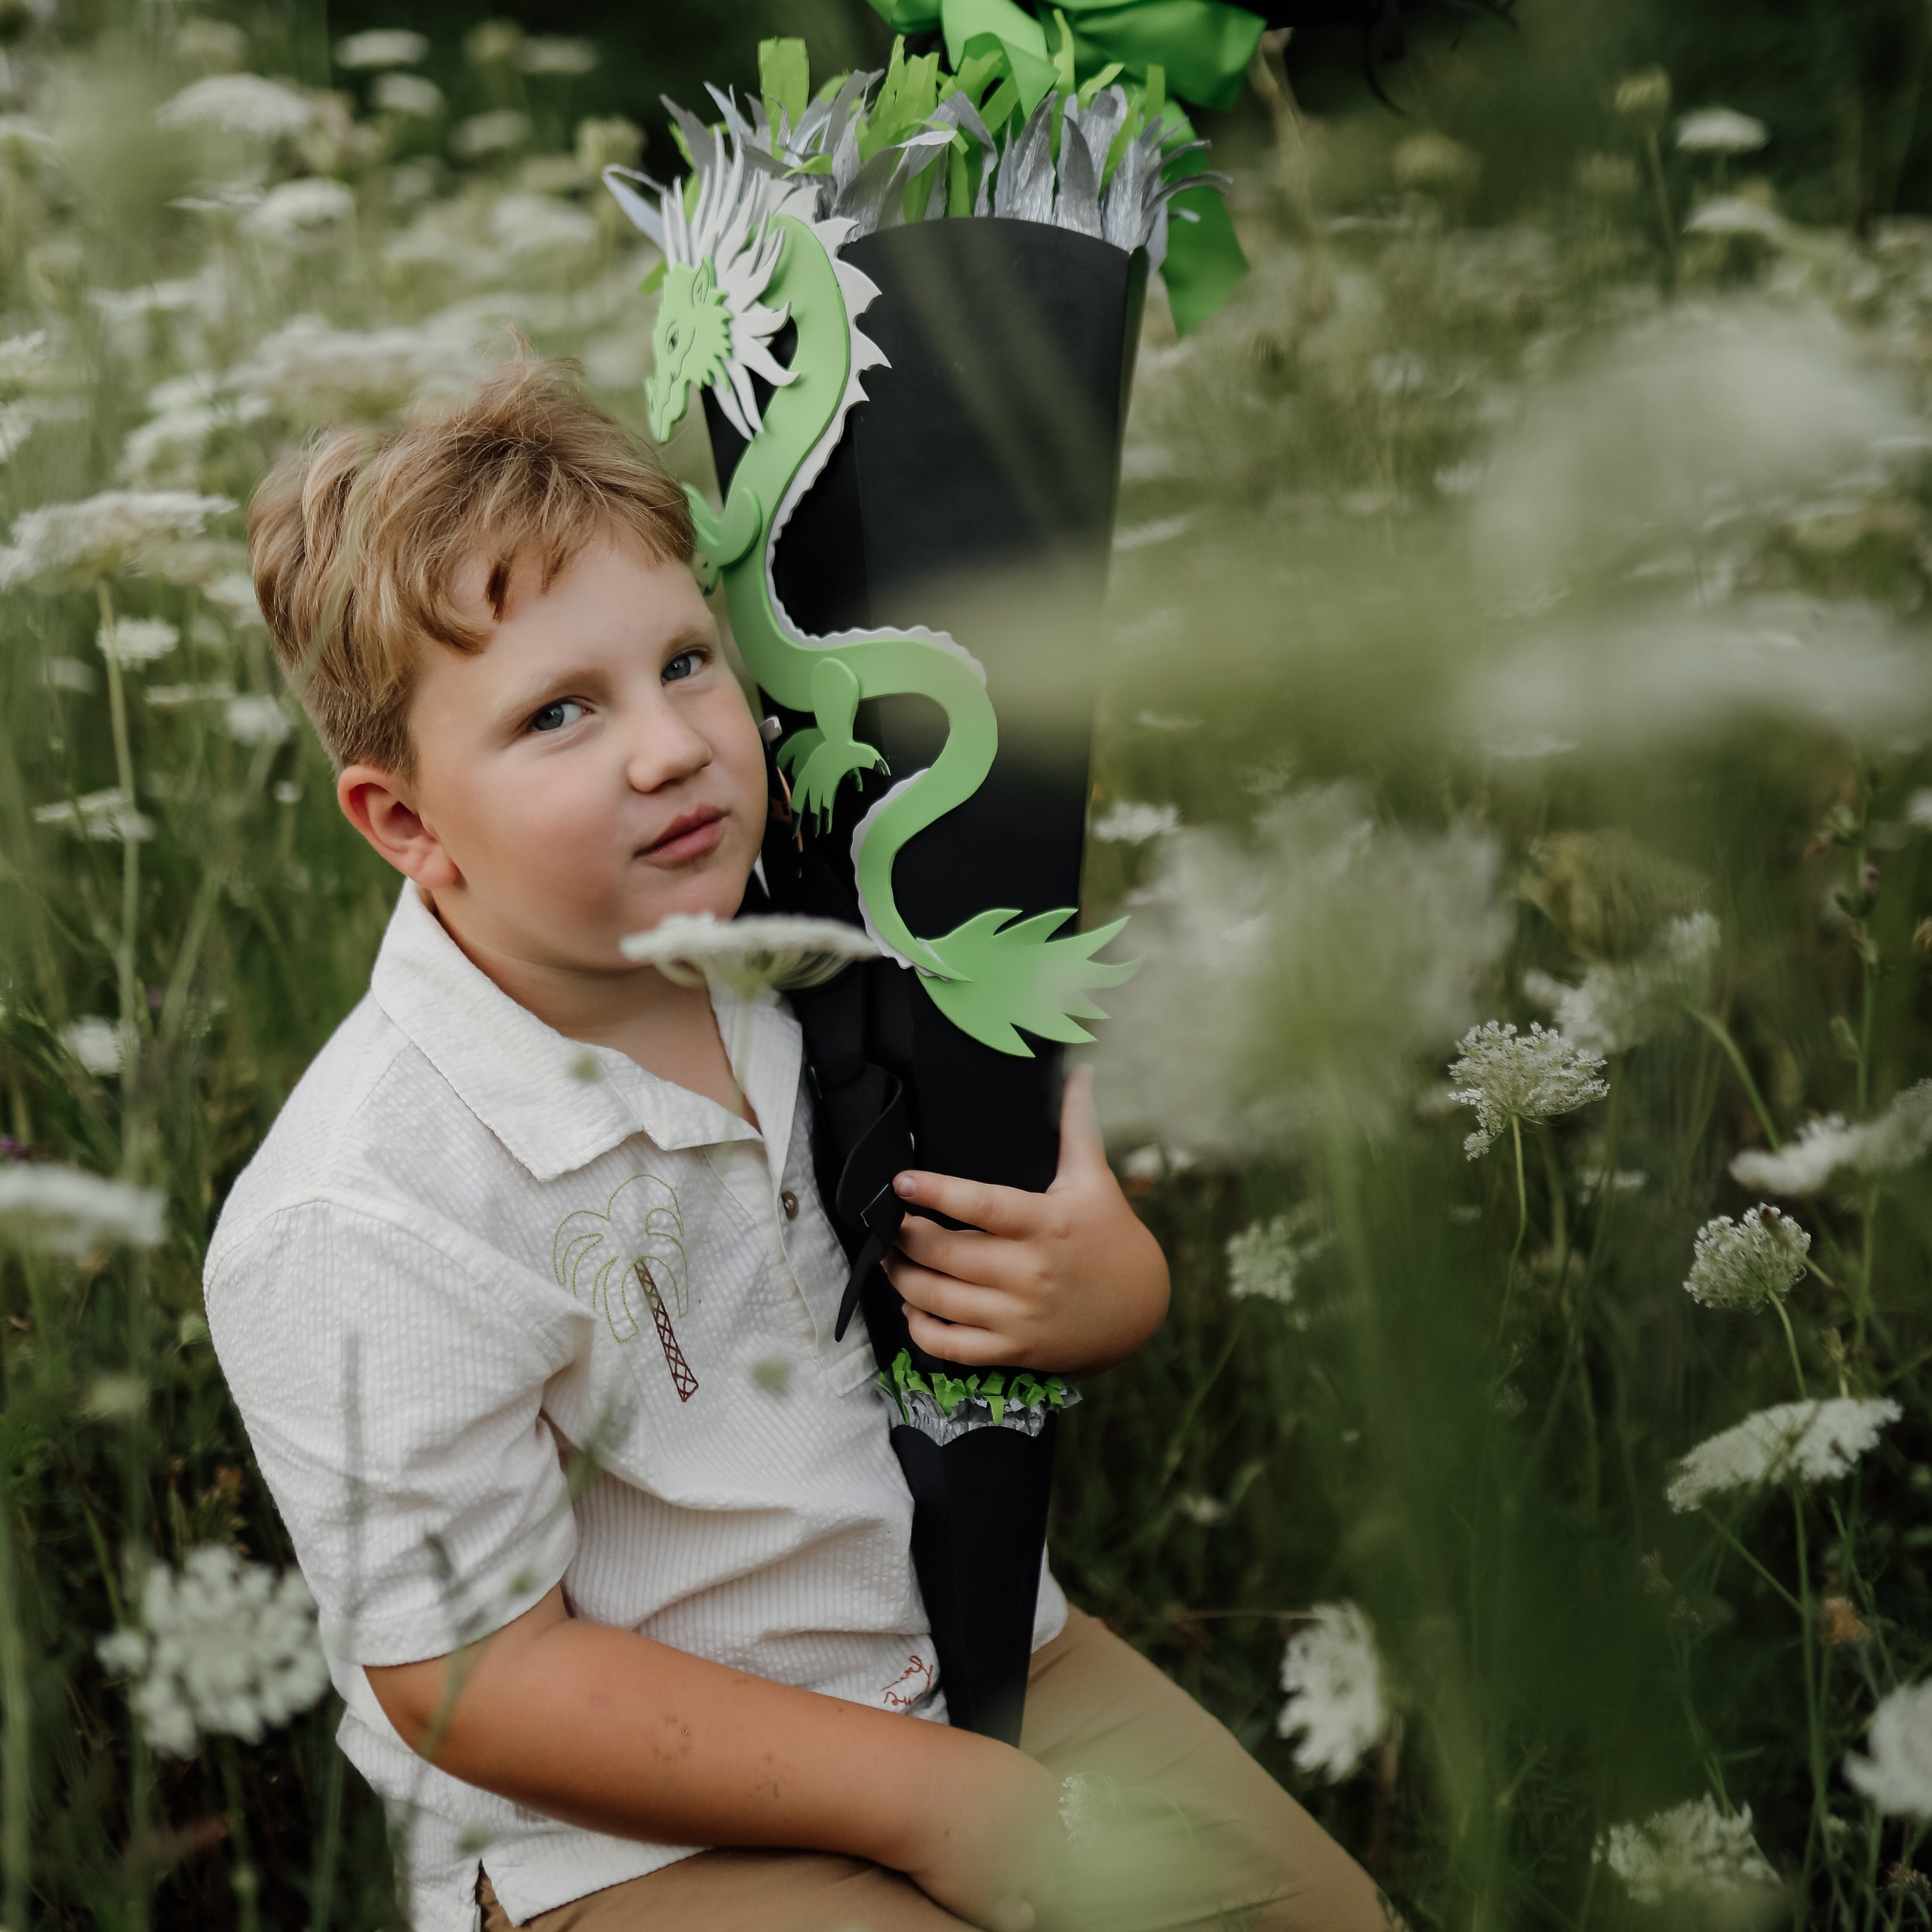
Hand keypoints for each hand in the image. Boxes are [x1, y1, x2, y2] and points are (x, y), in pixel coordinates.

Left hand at [883, 1068, 1169, 1374]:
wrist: (1140, 1308)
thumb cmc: (1110, 1235)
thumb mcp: (1094, 1179)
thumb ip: (1076, 1125)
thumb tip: (1079, 1070)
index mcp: (1045, 1224)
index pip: (981, 1205)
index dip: (935, 1192)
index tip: (900, 1181)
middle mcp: (1029, 1271)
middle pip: (945, 1253)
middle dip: (903, 1236)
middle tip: (887, 1221)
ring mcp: (1019, 1315)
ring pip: (938, 1300)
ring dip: (901, 1277)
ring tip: (889, 1257)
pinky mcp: (1013, 1349)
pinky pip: (952, 1347)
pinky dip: (921, 1328)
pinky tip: (912, 1305)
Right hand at [893, 1737, 1061, 1931]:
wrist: (915, 1792)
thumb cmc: (935, 1763)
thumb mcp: (982, 1757)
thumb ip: (999, 1780)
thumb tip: (990, 1792)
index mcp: (1040, 1789)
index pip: (1051, 1814)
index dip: (1029, 1823)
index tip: (1006, 1825)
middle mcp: (1042, 1830)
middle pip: (1054, 1850)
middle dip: (1032, 1853)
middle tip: (1001, 1853)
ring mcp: (1026, 1869)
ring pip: (1046, 1889)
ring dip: (1026, 1887)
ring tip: (998, 1883)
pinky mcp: (1001, 1902)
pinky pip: (1022, 1919)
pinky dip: (1009, 1915)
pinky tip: (989, 1905)